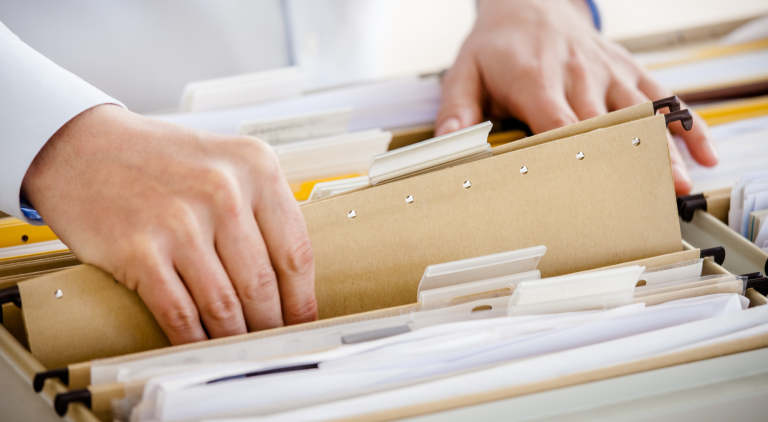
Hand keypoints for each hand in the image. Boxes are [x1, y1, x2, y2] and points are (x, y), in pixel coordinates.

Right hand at [21, 105, 316, 344]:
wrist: (82, 146)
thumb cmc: (158, 159)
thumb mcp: (225, 164)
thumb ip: (259, 209)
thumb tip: (288, 277)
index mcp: (255, 167)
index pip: (295, 251)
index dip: (302, 298)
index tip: (303, 320)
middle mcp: (222, 190)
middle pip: (262, 283)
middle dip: (271, 324)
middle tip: (273, 342)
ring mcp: (180, 221)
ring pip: (224, 304)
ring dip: (235, 336)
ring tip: (241, 348)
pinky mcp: (139, 250)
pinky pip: (179, 312)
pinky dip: (194, 339)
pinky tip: (202, 346)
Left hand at [435, 0, 717, 194]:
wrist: (527, 3)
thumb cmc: (496, 46)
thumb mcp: (465, 71)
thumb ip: (458, 109)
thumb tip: (450, 142)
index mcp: (536, 80)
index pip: (558, 125)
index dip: (574, 157)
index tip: (588, 192)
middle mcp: (578, 75)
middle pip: (606, 125)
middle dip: (625, 162)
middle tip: (644, 200)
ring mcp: (607, 72)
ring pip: (641, 112)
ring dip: (662, 149)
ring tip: (680, 186)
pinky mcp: (626, 69)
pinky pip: (662, 95)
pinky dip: (686, 123)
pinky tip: (704, 153)